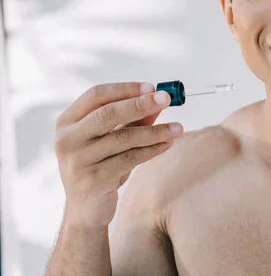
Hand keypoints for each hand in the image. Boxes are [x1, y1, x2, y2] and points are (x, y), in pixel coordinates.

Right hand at [54, 82, 182, 227]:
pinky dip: (152, 150)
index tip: (152, 86)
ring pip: (122, 138)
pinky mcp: (93, 179)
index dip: (125, 89)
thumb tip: (159, 100)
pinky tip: (168, 144)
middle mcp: (67, 139)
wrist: (86, 209)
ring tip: (178, 128)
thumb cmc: (100, 165)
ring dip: (154, 131)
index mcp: (68, 121)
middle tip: (167, 99)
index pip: (96, 95)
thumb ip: (133, 119)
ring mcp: (78, 160)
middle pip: (107, 114)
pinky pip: (129, 159)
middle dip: (140, 104)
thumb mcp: (113, 138)